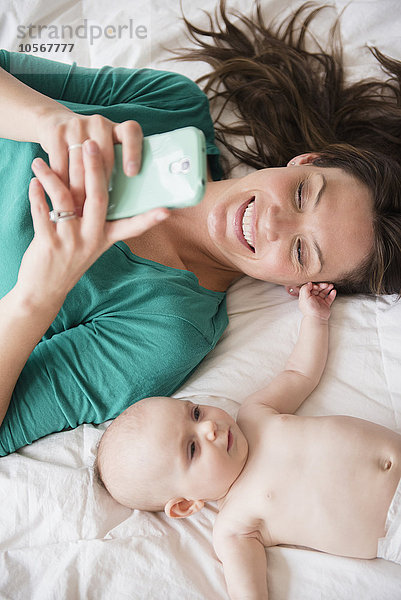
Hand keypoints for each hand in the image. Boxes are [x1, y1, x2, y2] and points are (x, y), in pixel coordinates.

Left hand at [16, 139, 167, 310]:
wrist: (44, 290)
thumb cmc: (68, 261)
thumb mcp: (89, 243)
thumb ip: (95, 219)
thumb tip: (95, 188)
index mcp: (104, 238)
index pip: (132, 227)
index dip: (149, 219)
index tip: (167, 210)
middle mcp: (91, 239)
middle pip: (97, 198)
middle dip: (94, 168)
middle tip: (90, 143)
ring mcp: (70, 242)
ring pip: (64, 200)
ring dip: (51, 177)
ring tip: (40, 161)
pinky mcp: (48, 244)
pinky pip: (42, 213)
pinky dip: (36, 195)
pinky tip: (33, 182)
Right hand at [36, 107, 142, 214]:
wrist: (54, 121)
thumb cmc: (90, 148)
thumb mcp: (107, 151)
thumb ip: (119, 168)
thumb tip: (131, 204)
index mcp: (118, 129)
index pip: (131, 133)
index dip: (133, 152)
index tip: (132, 173)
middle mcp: (99, 123)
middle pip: (103, 159)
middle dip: (99, 190)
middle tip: (98, 214)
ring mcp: (77, 126)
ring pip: (80, 167)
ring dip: (79, 193)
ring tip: (79, 213)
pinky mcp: (56, 133)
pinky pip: (60, 166)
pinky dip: (61, 185)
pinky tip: (62, 200)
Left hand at [298, 282, 335, 320]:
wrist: (316, 318)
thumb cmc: (309, 309)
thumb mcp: (304, 297)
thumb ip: (305, 288)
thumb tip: (309, 283)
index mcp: (306, 296)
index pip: (310, 287)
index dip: (314, 285)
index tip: (316, 286)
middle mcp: (313, 298)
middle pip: (318, 289)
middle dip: (322, 286)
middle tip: (325, 285)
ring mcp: (319, 301)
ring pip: (324, 292)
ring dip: (328, 288)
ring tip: (331, 286)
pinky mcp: (325, 304)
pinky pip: (329, 298)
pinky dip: (332, 294)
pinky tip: (334, 291)